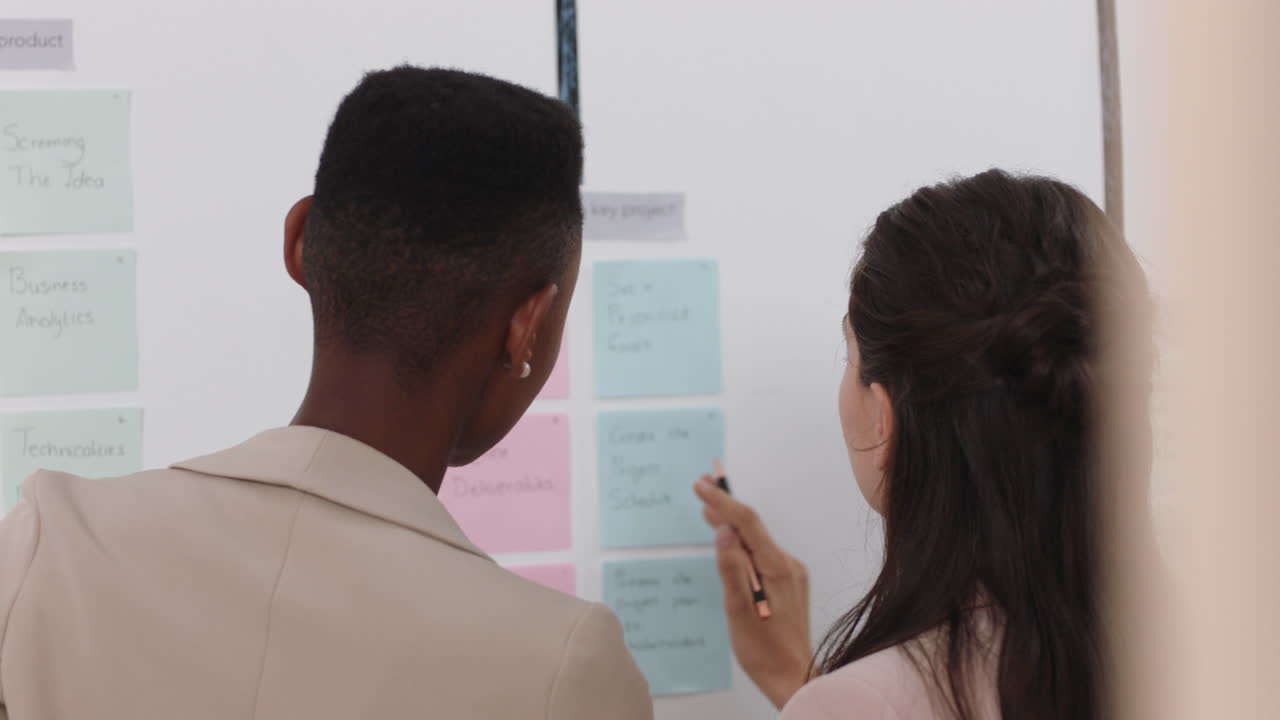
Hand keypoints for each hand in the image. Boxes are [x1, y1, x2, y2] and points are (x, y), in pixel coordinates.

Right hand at [694, 471, 811, 708]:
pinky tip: (729, 545)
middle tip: (702, 484)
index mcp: (777, 568)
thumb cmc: (764, 651)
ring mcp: (791, 573)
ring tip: (709, 509)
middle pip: (754, 527)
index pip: (747, 523)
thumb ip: (731, 568)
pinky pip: (763, 554)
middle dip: (726, 506)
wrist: (793, 677)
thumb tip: (724, 531)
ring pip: (757, 540)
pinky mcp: (788, 583)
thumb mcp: (738, 611)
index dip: (722, 501)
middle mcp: (789, 564)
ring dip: (733, 525)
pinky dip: (744, 545)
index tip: (701, 485)